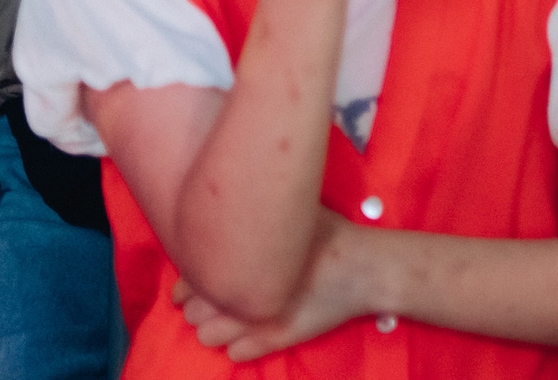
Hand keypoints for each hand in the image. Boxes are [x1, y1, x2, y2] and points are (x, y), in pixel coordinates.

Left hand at [173, 210, 370, 359]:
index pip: (190, 278)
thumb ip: (256, 216)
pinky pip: (237, 353)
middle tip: (220, 295)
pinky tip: (254, 331)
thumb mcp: (293, 215)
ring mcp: (257, 321)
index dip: (192, 280)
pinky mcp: (275, 341)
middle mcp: (243, 293)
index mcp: (242, 260)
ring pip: (208, 336)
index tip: (204, 276)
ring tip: (234, 316)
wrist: (367, 269)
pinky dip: (240, 345)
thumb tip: (227, 204)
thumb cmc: (329, 237)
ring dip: (215, 328)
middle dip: (200, 305)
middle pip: (192, 311)